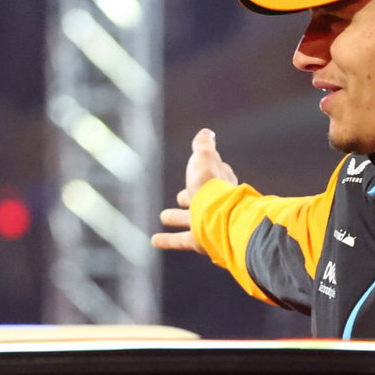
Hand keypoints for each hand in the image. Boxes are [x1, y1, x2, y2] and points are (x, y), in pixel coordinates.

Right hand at [151, 128, 237, 252]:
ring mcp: (209, 223)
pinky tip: (154, 241)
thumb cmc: (211, 185)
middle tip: (181, 197)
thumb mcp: (204, 158)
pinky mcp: (200, 241)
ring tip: (164, 216)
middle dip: (191, 196)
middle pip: (202, 199)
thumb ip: (204, 146)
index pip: (214, 174)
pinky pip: (181, 240)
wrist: (220, 217)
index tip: (198, 169)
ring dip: (177, 218)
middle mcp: (216, 203)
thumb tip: (208, 132)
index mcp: (221, 183)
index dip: (206, 171)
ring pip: (190, 219)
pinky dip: (168, 240)